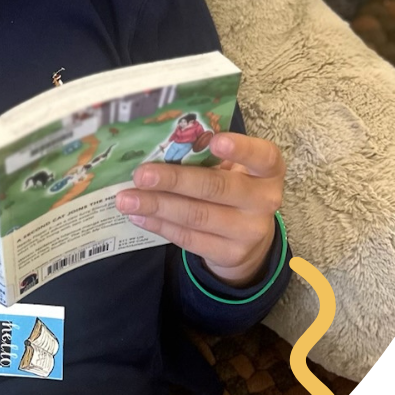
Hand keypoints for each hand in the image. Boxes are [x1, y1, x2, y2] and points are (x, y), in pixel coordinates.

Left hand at [114, 133, 283, 287]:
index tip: (215, 141)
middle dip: (174, 180)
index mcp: (268, 170)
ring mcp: (249, 231)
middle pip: (216, 187)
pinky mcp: (230, 254)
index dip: (241, 148)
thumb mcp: (231, 167)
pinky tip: (138, 216)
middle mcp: (264, 200)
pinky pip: (189, 238)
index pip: (263, 156)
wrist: (249, 237)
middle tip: (140, 174)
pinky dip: (160, 225)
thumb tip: (155, 147)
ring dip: (157, 205)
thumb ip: (205, 156)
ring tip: (126, 199)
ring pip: (197, 216)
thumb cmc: (232, 186)